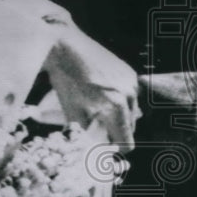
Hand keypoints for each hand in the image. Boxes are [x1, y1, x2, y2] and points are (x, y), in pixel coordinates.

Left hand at [44, 26, 140, 152]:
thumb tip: (92, 150)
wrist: (65, 46)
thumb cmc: (65, 79)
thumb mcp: (71, 111)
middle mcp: (129, 95)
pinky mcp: (130, 72)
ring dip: (118, 116)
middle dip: (115, 132)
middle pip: (130, 128)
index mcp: (115, 108)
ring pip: (132, 112)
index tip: (103, 148)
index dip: (115, 149)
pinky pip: (130, 96)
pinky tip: (101, 93)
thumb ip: (85, 133)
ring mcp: (131, 82)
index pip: (127, 142)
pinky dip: (119, 100)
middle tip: (95, 127)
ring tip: (96, 108)